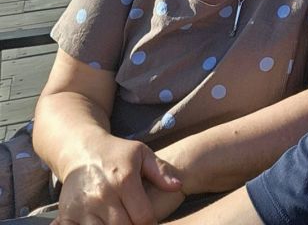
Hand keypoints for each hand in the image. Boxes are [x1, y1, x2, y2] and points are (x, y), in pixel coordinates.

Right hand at [54, 136, 182, 224]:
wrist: (82, 150)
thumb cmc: (117, 154)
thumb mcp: (141, 154)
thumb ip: (160, 171)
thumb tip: (177, 186)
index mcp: (124, 180)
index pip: (143, 217)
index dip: (150, 223)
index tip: (149, 220)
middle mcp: (103, 195)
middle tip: (134, 219)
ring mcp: (84, 207)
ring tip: (119, 218)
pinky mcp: (68, 215)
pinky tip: (102, 222)